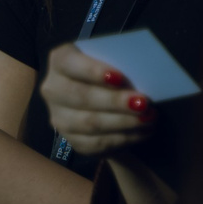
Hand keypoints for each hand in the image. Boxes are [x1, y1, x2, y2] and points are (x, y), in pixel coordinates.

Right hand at [42, 41, 155, 156]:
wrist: (100, 97)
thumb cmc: (109, 72)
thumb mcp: (110, 60)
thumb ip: (119, 63)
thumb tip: (140, 76)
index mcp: (60, 61)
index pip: (71, 63)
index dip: (93, 71)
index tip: (119, 78)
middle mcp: (53, 89)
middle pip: (82, 97)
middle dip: (115, 101)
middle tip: (143, 103)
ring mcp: (60, 117)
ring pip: (90, 123)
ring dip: (124, 122)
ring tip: (148, 118)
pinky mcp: (72, 139)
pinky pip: (97, 143)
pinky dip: (123, 138)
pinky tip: (142, 132)